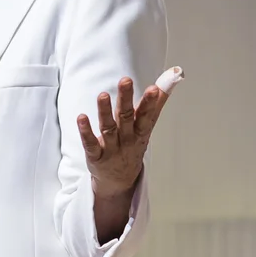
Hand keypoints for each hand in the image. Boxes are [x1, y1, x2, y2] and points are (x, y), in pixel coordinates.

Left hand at [77, 74, 172, 242]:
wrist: (120, 180)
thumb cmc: (133, 145)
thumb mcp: (148, 125)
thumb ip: (158, 101)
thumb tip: (174, 76)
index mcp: (140, 130)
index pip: (146, 115)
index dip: (150, 102)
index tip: (153, 88)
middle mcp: (126, 138)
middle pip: (126, 118)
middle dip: (126, 100)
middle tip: (126, 81)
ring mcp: (111, 148)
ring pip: (108, 128)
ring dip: (105, 111)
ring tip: (103, 95)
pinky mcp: (96, 156)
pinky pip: (90, 144)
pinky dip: (86, 132)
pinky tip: (81, 118)